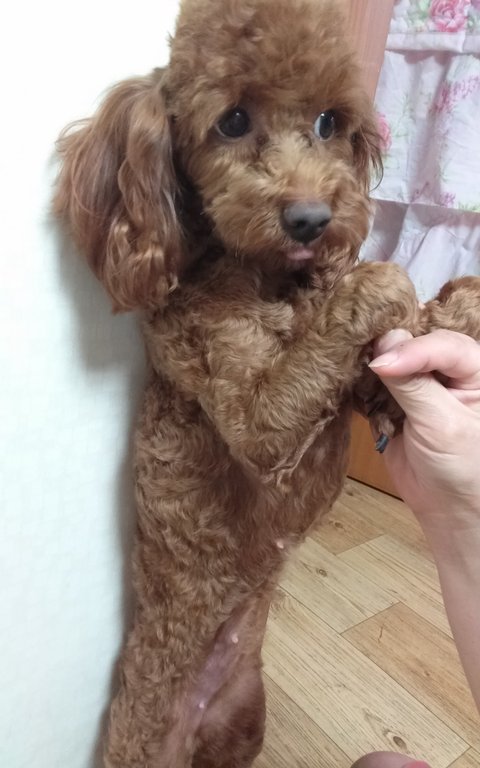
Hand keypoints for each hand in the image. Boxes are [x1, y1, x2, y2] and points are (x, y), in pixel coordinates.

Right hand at [369, 329, 479, 530]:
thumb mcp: (441, 425)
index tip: (383, 366)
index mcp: (477, 370)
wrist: (447, 509)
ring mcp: (422, 384)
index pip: (445, 345)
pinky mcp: (397, 399)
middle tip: (366, 359)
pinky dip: (363, 382)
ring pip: (393, 358)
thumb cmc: (462, 469)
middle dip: (390, 349)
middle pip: (417, 342)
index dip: (414, 351)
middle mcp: (451, 370)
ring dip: (372, 363)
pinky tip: (350, 380)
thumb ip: (413, 385)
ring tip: (353, 366)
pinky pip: (377, 382)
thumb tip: (382, 347)